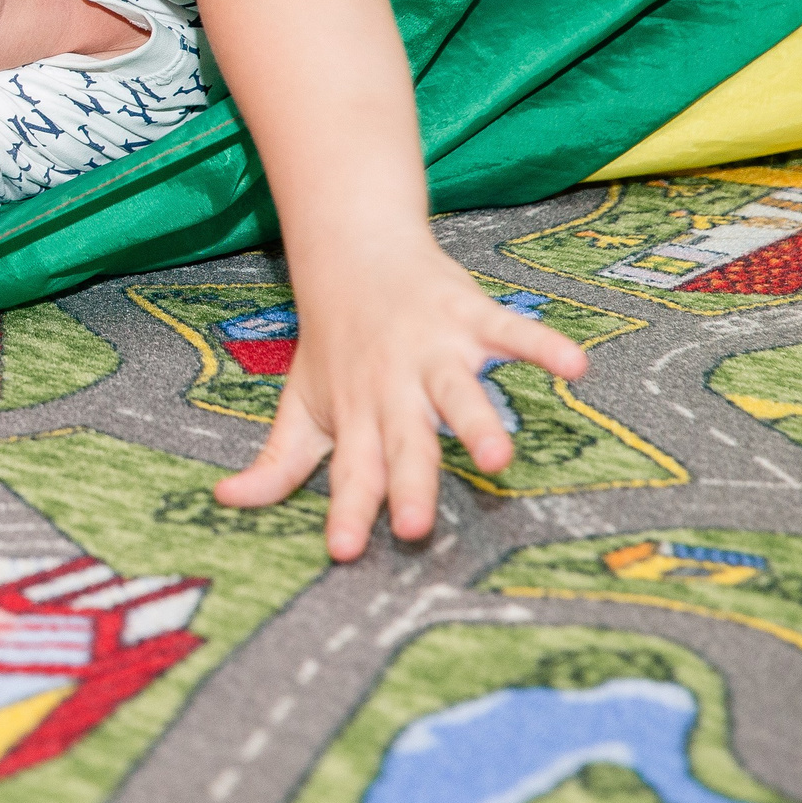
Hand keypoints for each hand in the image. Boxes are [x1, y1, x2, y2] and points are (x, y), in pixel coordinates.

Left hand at [211, 239, 589, 559]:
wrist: (352, 251)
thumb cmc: (333, 343)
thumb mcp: (300, 402)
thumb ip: (278, 461)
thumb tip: (226, 501)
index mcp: (354, 413)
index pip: (350, 471)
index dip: (347, 511)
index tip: (344, 552)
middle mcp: (392, 386)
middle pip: (403, 442)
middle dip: (410, 484)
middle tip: (416, 527)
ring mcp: (432, 350)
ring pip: (457, 392)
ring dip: (476, 422)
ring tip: (499, 458)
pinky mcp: (468, 316)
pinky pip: (511, 331)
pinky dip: (542, 345)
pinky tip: (575, 366)